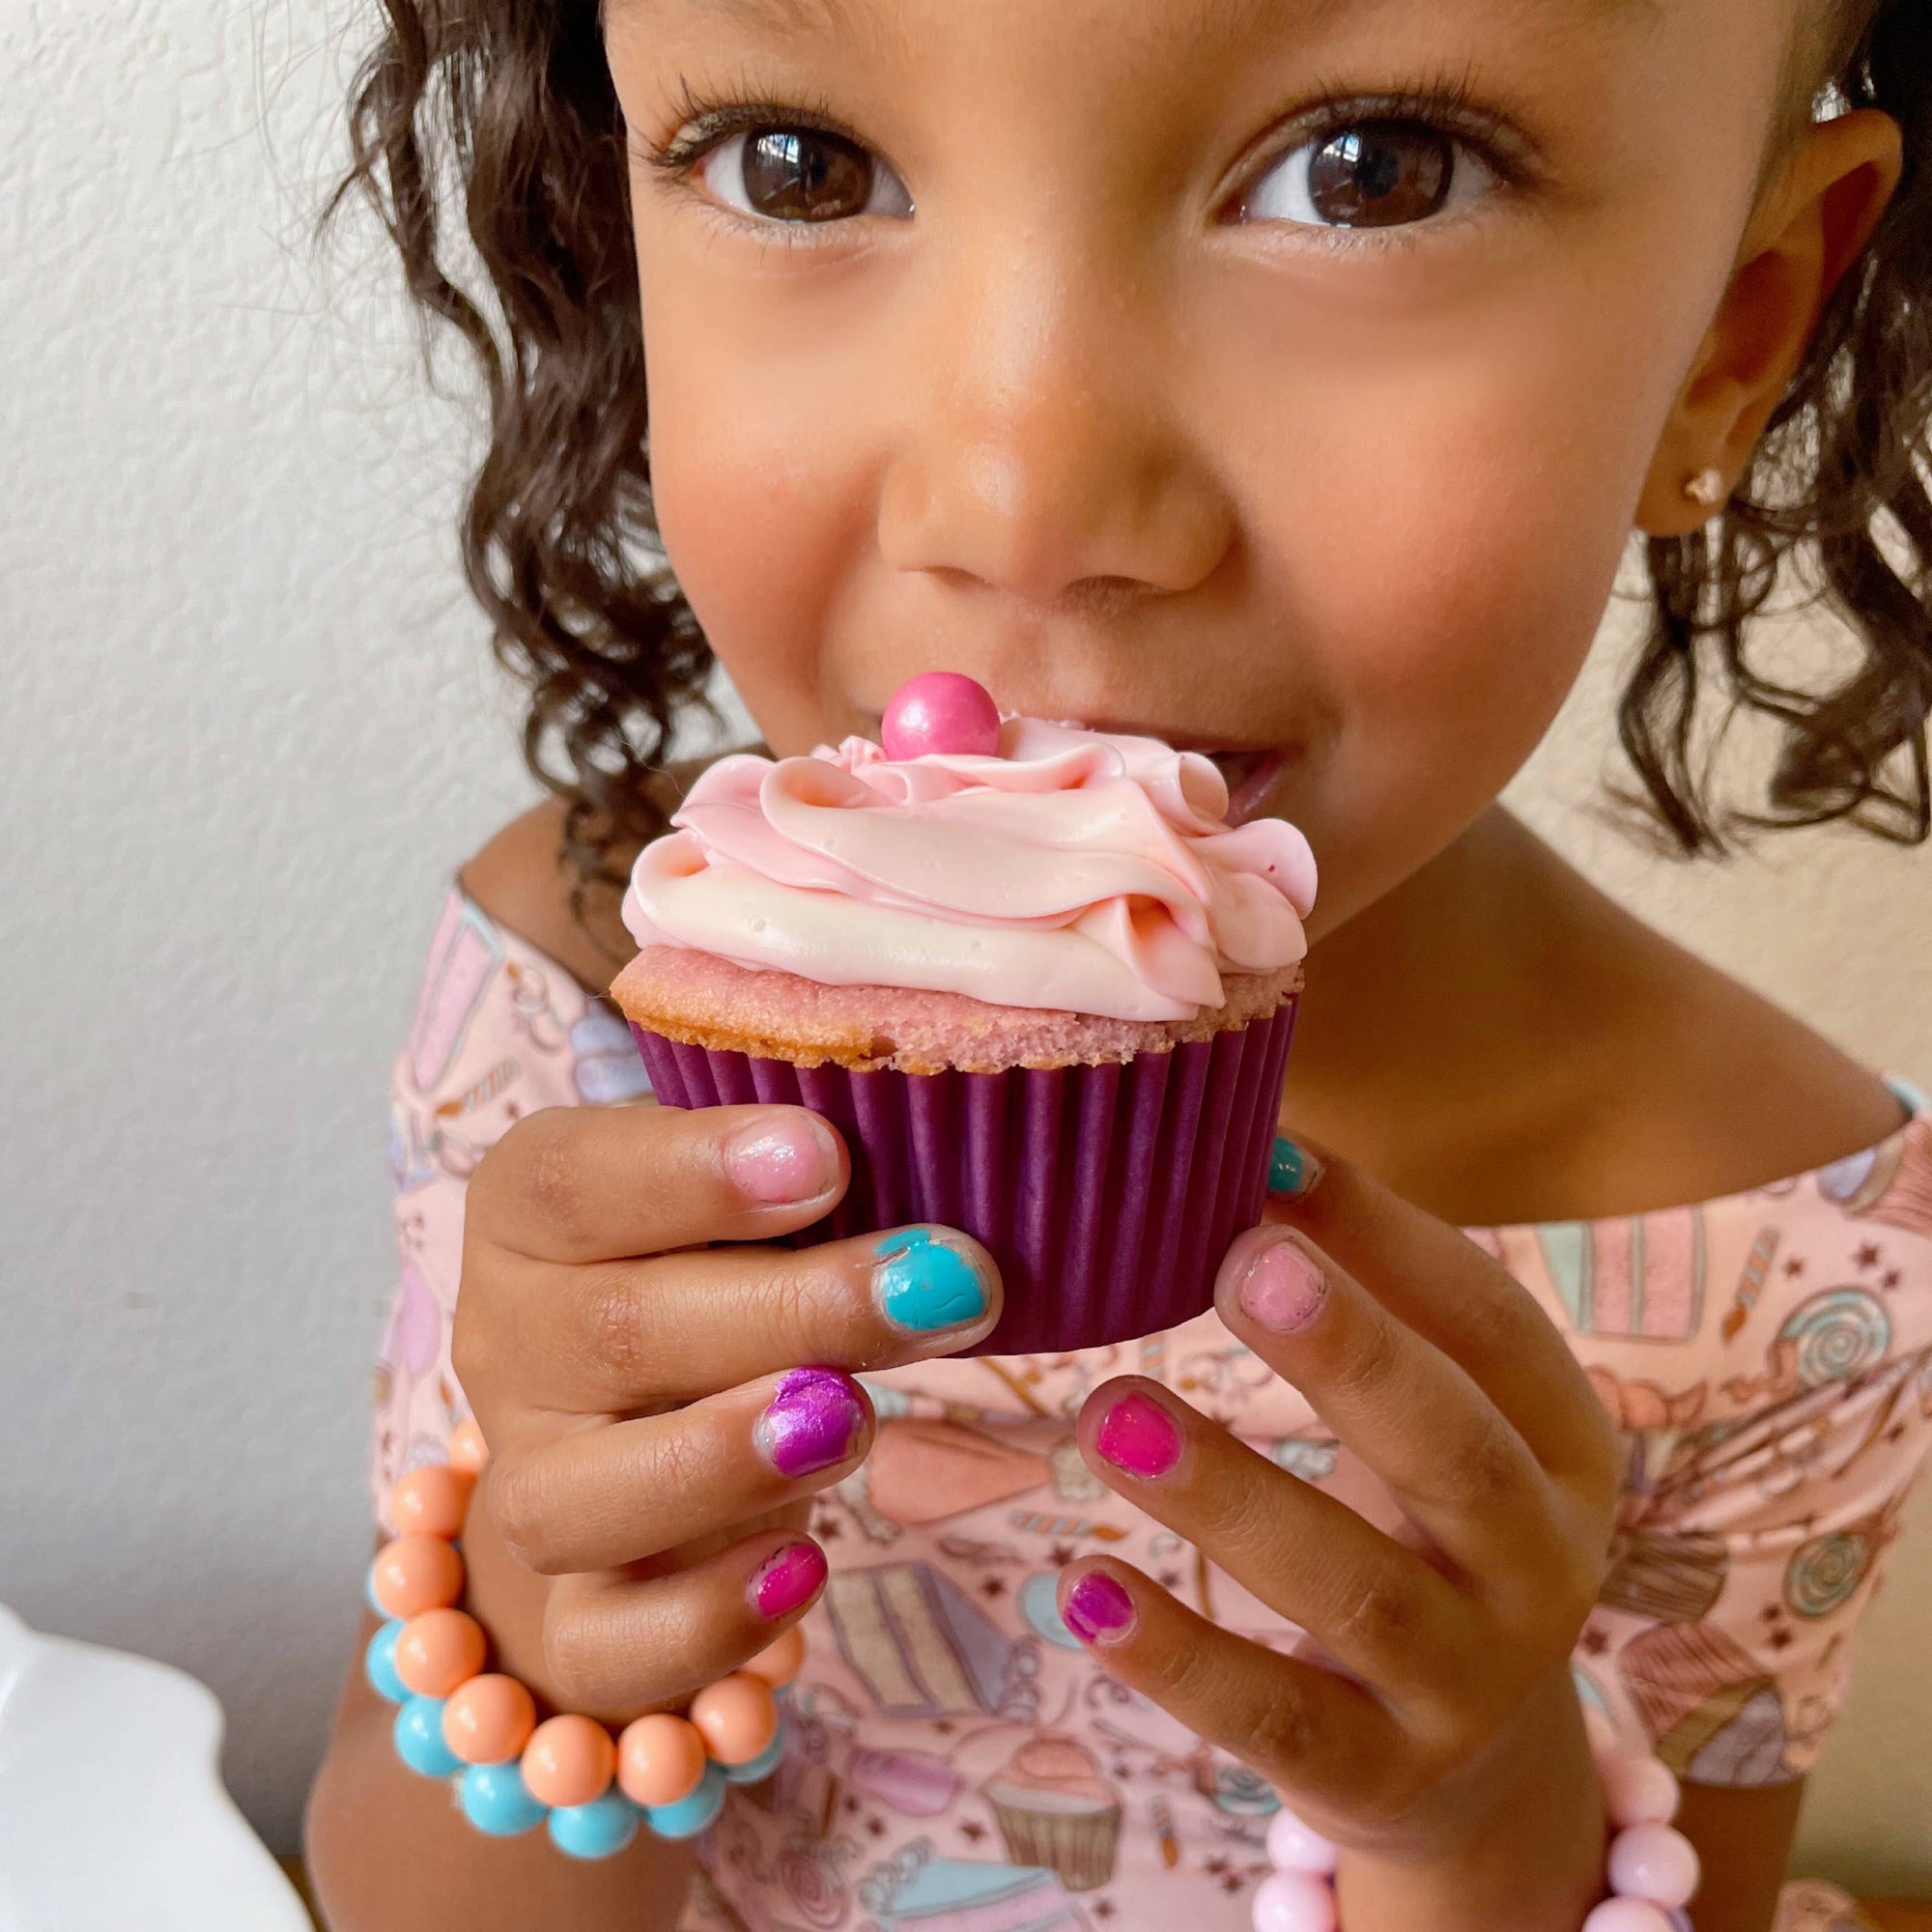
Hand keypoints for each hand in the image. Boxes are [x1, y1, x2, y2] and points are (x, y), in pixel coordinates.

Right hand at [454, 1102, 1001, 1714]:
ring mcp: (528, 1483)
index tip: (828, 1157)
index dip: (694, 1169)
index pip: (571, 1178)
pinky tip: (806, 1565)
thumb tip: (940, 1228)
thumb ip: (817, 1182)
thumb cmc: (727, 1258)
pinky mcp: (573, 1612)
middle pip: (611, 1332)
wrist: (652, 1411)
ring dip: (723, 1461)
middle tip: (938, 1287)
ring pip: (572, 1500)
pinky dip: (703, 1618)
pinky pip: (604, 1646)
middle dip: (793, 1310)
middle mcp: (508, 1344)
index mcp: (530, 1212)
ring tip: (854, 1422)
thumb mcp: (759, 1192)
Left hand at [1054, 1144, 1622, 1928]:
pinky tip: (1083, 1587)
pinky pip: (1273, 1711)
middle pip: (1455, 1454)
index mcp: (1561, 1447)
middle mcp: (1538, 1565)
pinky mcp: (1377, 1775)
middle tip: (1235, 1260)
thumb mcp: (1430, 1415)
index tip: (1269, 1163)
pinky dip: (1177, 1655)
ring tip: (1108, 1412)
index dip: (1390, 1242)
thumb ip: (1361, 1293)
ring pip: (1352, 1584)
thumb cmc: (1424, 1526)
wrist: (1475, 1763)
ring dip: (1229, 1493)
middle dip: (1350, 1353)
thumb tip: (1247, 1150)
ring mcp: (1466, 1683)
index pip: (1496, 1328)